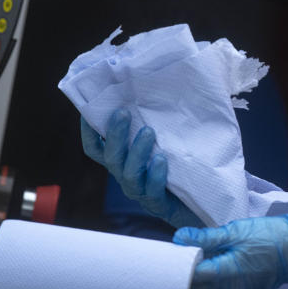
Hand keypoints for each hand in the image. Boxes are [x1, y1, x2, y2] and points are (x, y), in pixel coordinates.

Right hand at [80, 109, 202, 227]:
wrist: (199, 201)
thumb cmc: (177, 163)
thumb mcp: (161, 139)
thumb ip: (151, 120)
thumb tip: (149, 84)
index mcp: (121, 160)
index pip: (95, 147)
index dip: (88, 130)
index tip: (89, 108)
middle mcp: (125, 175)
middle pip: (111, 157)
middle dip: (115, 134)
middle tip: (122, 112)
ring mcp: (140, 191)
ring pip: (129, 173)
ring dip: (136, 151)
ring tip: (148, 132)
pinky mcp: (159, 205)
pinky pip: (152, 191)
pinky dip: (155, 175)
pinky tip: (162, 159)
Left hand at [173, 215, 287, 288]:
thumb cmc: (269, 237)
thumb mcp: (235, 231)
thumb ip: (206, 238)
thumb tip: (180, 238)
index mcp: (223, 274)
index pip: (190, 276)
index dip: (177, 265)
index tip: (170, 253)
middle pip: (196, 288)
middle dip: (184, 274)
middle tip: (178, 255)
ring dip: (198, 279)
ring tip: (194, 258)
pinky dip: (211, 282)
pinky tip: (211, 265)